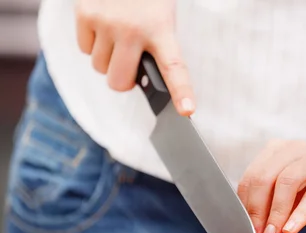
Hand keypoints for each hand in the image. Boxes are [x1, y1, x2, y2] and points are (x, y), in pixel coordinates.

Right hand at [75, 0, 194, 114]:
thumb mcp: (162, 18)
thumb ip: (156, 47)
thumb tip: (144, 80)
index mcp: (161, 29)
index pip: (174, 67)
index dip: (181, 91)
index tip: (186, 110)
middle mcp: (133, 29)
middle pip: (119, 81)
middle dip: (123, 81)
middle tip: (129, 68)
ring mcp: (106, 22)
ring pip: (100, 68)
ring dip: (108, 61)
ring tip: (117, 38)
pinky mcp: (85, 14)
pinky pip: (85, 49)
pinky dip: (92, 44)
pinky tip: (103, 26)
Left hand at [237, 140, 305, 232]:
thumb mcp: (289, 196)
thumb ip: (270, 204)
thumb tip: (249, 230)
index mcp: (277, 151)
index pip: (251, 177)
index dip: (245, 205)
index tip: (244, 230)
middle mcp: (295, 149)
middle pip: (265, 177)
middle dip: (257, 210)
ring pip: (287, 181)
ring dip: (276, 212)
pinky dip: (300, 214)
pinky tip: (292, 229)